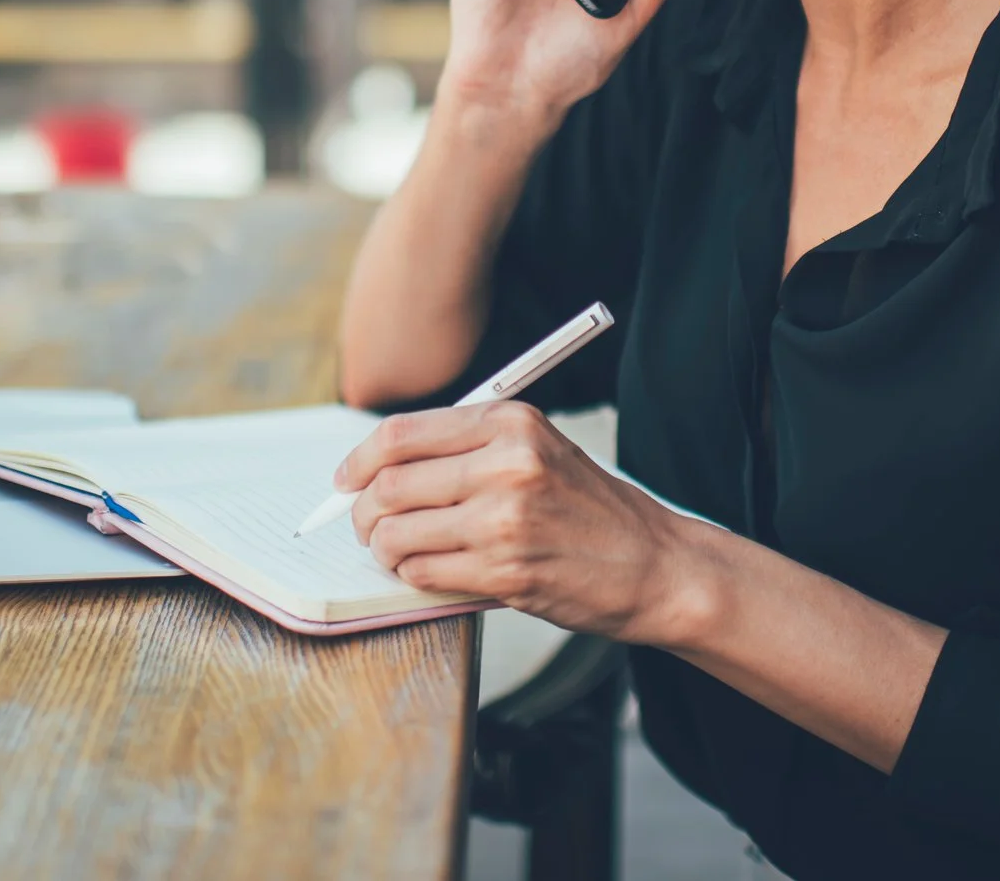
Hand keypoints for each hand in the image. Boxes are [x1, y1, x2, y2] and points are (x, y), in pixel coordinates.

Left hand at [340, 402, 703, 642]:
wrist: (654, 564)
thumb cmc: (591, 510)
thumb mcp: (537, 449)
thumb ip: (466, 449)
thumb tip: (381, 468)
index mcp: (511, 423)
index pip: (401, 434)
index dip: (359, 461)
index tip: (345, 480)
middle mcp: (507, 464)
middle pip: (389, 485)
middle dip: (364, 512)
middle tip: (368, 526)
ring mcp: (505, 521)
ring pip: (397, 533)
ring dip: (385, 549)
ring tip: (400, 552)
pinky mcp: (506, 573)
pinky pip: (423, 574)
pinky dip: (413, 576)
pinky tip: (432, 571)